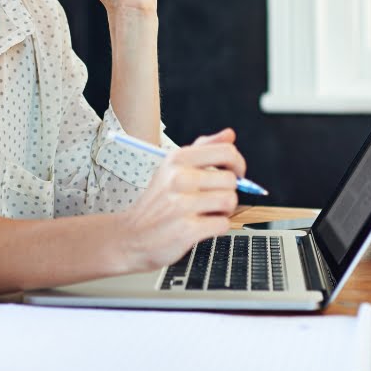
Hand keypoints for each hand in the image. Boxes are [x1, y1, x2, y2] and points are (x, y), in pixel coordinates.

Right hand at [114, 129, 245, 272]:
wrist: (132, 236)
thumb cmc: (158, 202)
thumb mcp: (173, 168)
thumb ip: (203, 149)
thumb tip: (229, 134)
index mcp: (178, 159)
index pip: (226, 152)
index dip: (238, 164)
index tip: (235, 174)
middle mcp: (179, 178)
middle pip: (231, 180)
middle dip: (228, 192)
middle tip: (213, 198)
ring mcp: (182, 204)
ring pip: (230, 201)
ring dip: (224, 211)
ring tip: (207, 212)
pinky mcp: (187, 229)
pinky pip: (223, 224)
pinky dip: (217, 227)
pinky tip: (202, 226)